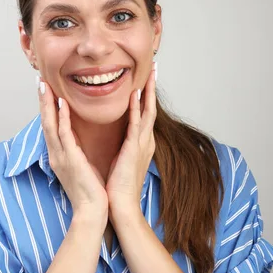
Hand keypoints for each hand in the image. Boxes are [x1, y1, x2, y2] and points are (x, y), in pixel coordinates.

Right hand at [38, 78, 108, 227]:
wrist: (92, 211)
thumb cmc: (90, 192)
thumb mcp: (80, 167)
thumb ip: (76, 153)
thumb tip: (77, 142)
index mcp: (59, 155)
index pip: (50, 126)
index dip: (47, 108)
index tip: (46, 90)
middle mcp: (55, 154)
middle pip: (45, 122)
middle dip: (42, 101)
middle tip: (39, 80)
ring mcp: (61, 156)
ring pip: (50, 124)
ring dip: (47, 104)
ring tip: (45, 85)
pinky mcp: (70, 159)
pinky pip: (64, 134)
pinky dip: (61, 118)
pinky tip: (61, 104)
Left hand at [106, 62, 156, 214]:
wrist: (120, 205)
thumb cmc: (117, 186)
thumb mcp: (121, 159)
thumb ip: (123, 145)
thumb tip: (120, 136)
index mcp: (140, 142)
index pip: (144, 113)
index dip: (146, 94)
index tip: (145, 77)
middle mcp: (145, 140)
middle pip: (150, 107)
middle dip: (152, 86)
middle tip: (154, 66)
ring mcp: (141, 144)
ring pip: (148, 111)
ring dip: (148, 91)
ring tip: (151, 72)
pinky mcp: (134, 149)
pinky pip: (136, 124)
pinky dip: (136, 108)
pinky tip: (135, 94)